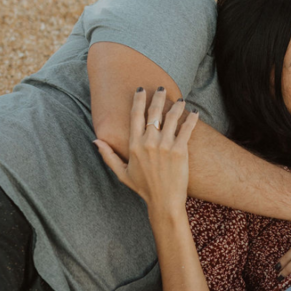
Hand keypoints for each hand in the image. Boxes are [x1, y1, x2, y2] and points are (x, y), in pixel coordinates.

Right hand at [94, 87, 198, 210]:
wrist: (164, 201)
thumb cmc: (143, 188)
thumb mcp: (122, 173)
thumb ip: (108, 155)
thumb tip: (96, 140)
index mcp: (134, 145)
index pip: (135, 116)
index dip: (138, 100)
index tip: (141, 90)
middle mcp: (149, 142)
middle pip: (153, 112)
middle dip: (158, 97)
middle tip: (162, 89)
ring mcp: (165, 145)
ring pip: (171, 117)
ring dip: (176, 106)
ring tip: (181, 100)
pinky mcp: (180, 150)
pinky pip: (186, 129)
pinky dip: (191, 118)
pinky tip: (194, 112)